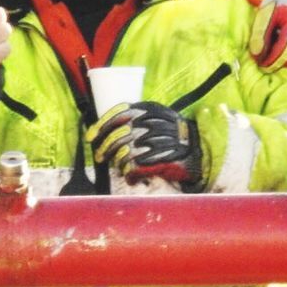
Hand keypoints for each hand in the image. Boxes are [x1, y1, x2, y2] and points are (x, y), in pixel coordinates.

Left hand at [88, 101, 203, 190]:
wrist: (197, 149)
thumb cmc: (169, 135)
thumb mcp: (154, 118)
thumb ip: (133, 119)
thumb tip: (100, 130)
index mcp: (148, 109)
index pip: (118, 113)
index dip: (101, 125)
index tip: (90, 137)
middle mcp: (151, 122)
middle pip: (118, 135)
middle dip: (104, 148)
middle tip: (99, 157)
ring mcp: (156, 140)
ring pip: (124, 153)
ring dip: (117, 163)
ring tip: (119, 167)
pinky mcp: (160, 158)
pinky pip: (135, 167)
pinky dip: (129, 174)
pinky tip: (130, 177)